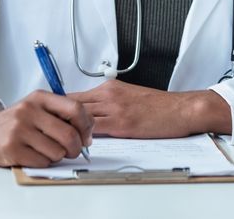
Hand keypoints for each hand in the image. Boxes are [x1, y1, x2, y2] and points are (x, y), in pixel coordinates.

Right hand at [0, 92, 93, 167]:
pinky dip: (44, 163)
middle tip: (73, 151)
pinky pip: (42, 162)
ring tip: (48, 151)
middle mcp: (29, 110)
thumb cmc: (16, 121)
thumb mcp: (38, 107)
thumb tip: (88, 133)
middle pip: (69, 134)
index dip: (87, 126)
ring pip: (57, 151)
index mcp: (40, 97)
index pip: (75, 108)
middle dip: (76, 148)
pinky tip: (35, 156)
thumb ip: (61, 114)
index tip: (87, 136)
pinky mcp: (11, 148)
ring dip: (57, 156)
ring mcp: (19, 129)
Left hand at [69, 80, 230, 138]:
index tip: (55, 118)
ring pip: (80, 117)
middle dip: (60, 118)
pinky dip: (84, 138)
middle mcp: (109, 94)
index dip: (61, 108)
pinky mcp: (122, 123)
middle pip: (72, 104)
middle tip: (53, 131)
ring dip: (70, 129)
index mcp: (110, 87)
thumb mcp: (130, 95)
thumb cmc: (159, 105)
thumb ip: (109, 101)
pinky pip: (94, 130)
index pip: (75, 96)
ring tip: (64, 140)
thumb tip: (91, 114)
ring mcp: (114, 108)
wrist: (180, 109)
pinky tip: (81, 145)